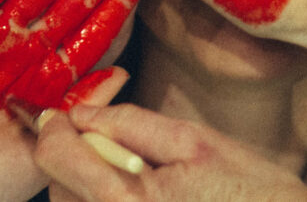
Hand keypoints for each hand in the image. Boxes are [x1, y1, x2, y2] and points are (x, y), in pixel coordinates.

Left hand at [36, 103, 306, 200]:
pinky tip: (140, 200)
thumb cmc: (253, 194)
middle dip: (76, 160)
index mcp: (128, 200)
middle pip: (56, 185)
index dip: (54, 126)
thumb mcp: (194, 142)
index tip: (65, 116)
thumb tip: (80, 113)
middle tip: (117, 151)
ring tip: (139, 181)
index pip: (54, 154)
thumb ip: (129, 124)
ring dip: (89, 187)